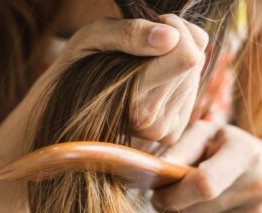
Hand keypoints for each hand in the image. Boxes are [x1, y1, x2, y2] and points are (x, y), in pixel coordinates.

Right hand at [38, 14, 207, 143]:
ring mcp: (162, 131)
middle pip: (194, 61)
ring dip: (172, 61)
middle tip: (139, 50)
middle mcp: (150, 123)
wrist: (66, 109)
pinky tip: (150, 82)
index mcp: (133, 99)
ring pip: (195, 73)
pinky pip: (192, 90)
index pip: (186, 56)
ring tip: (139, 67)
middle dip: (172, 44)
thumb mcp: (94, 37)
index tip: (146, 30)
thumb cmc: (78, 67)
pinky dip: (175, 78)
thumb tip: (171, 37)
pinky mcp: (170, 133)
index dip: (170, 30)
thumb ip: (130, 33)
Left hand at [151, 121, 261, 212]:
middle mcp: (260, 186)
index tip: (158, 191)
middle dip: (170, 209)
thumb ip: (179, 149)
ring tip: (190, 202)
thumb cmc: (221, 149)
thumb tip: (158, 169)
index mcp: (245, 153)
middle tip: (167, 197)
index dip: (172, 194)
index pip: (203, 185)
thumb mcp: (202, 136)